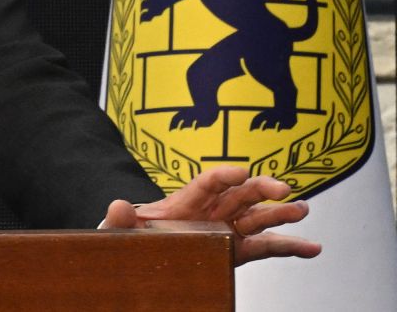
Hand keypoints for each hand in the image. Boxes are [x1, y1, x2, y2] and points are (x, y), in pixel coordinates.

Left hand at [100, 167, 320, 265]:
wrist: (139, 259)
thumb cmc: (130, 240)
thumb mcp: (118, 231)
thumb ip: (118, 220)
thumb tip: (116, 205)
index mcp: (182, 203)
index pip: (204, 184)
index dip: (222, 176)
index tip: (240, 172)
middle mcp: (210, 212)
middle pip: (238, 195)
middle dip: (261, 189)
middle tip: (284, 189)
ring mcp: (226, 229)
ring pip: (257, 217)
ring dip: (281, 214)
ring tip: (303, 210)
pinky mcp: (237, 250)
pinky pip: (266, 247)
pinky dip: (289, 247)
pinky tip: (313, 247)